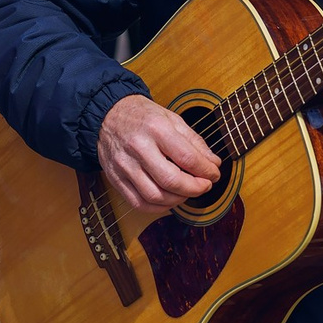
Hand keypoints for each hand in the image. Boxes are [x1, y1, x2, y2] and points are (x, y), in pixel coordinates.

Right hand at [97, 93, 219, 211]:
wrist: (108, 115)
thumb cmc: (142, 116)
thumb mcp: (171, 119)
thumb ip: (194, 141)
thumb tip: (213, 163)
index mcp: (155, 128)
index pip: (187, 158)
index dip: (206, 171)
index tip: (214, 174)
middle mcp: (138, 147)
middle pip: (171, 180)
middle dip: (194, 188)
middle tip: (204, 186)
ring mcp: (124, 165)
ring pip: (155, 196)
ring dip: (178, 200)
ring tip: (187, 192)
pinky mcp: (115, 178)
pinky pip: (138, 203)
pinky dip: (158, 208)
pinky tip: (169, 200)